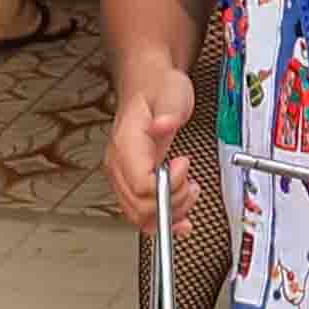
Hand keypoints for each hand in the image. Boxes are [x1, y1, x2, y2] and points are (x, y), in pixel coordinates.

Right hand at [105, 59, 199, 232]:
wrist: (149, 87)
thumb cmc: (159, 90)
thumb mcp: (171, 94)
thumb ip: (169, 112)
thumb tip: (164, 124)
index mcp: (126, 144)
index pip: (140, 185)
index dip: (167, 186)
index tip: (184, 165)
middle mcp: (119, 164)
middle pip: (139, 207)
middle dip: (172, 203)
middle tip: (190, 184)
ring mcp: (123, 176)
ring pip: (139, 215)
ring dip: (170, 214)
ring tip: (188, 194)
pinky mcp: (131, 182)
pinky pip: (140, 213)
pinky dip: (160, 221)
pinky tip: (178, 220)